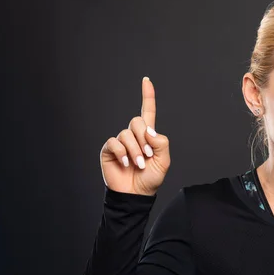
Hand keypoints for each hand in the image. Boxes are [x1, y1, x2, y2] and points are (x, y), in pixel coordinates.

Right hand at [100, 77, 169, 195]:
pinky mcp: (109, 150)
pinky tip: (125, 164)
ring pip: (127, 133)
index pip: (147, 112)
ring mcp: (120, 142)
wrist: (136, 194)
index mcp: (148, 136)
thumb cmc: (150, 178)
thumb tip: (148, 130)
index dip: (147, 96)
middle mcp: (133, 136)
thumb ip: (161, 143)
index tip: (146, 80)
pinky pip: (115, 143)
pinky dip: (123, 153)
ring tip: (138, 164)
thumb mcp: (163, 160)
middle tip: (147, 156)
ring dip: (135, 150)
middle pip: (137, 121)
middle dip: (144, 139)